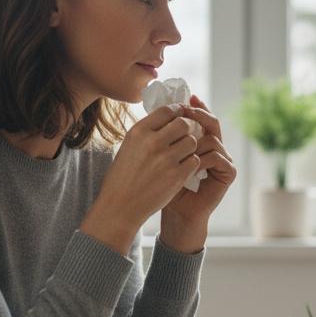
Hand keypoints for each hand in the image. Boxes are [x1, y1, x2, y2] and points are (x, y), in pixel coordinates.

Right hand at [80, 101, 224, 253]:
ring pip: (192, 142)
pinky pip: (195, 160)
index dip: (178, 111)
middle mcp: (152, 142)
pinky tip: (184, 169)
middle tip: (185, 137)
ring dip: (191, 147)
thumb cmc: (123, 176)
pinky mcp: (176, 175)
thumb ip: (148, 132)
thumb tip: (169, 116)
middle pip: (184, 124)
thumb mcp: (129, 146)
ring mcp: (166, 159)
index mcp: (138, 131)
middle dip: (187, 129)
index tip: (183, 114)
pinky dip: (192, 164)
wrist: (120, 206)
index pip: (167, 110)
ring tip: (183, 155)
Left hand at [158, 96, 236, 252]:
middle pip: (212, 122)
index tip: (184, 99)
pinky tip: (191, 165)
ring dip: (196, 143)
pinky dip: (204, 159)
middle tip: (187, 110)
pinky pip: (218, 157)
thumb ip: (164, 135)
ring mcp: (223, 160)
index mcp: (199, 140)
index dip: (195, 106)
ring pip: (213, 139)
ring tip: (181, 150)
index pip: (200, 117)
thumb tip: (157, 107)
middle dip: (199, 115)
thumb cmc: (164, 185)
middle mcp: (214, 147)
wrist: (175, 212)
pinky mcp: (228, 173)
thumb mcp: (160, 155)